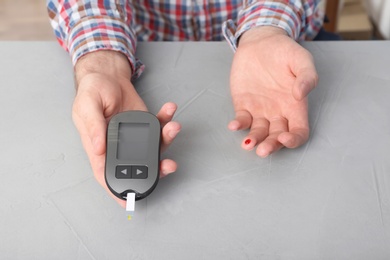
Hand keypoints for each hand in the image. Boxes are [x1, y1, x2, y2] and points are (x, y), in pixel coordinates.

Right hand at [72, 51, 180, 206]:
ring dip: (167, 140)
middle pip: (139, 164)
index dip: (117, 190)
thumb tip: (99, 149)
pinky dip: (166, 119)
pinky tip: (170, 109)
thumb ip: (93, 127)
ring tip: (173, 127)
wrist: (107, 75)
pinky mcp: (146, 124)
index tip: (130, 202)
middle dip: (156, 168)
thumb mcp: (86, 107)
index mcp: (99, 146)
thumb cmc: (92, 92)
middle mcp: (120, 146)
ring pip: (154, 147)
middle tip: (169, 165)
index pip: (106, 173)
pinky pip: (159, 125)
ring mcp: (136, 136)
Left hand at [228, 26, 317, 156]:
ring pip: (258, 132)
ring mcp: (260, 110)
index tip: (285, 137)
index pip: (299, 131)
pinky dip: (238, 125)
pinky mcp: (243, 104)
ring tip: (247, 143)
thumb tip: (301, 94)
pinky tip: (234, 125)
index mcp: (296, 106)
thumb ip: (307, 76)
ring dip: (254, 140)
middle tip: (262, 150)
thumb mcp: (301, 59)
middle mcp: (278, 112)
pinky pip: (242, 119)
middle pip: (277, 137)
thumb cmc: (284, 51)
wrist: (260, 41)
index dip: (294, 139)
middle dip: (271, 146)